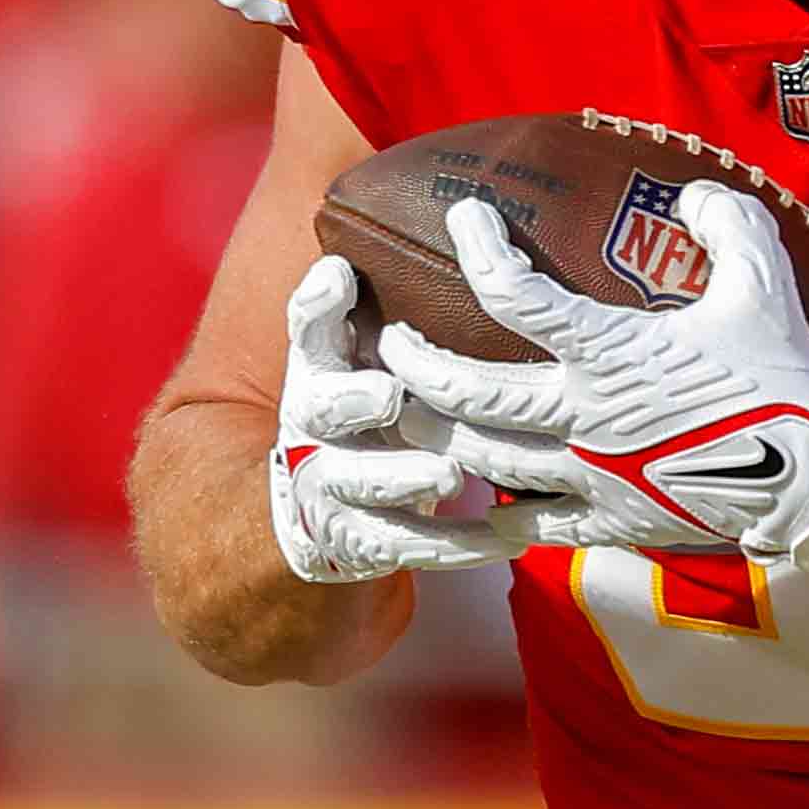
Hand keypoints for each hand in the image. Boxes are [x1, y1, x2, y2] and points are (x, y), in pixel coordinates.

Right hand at [269, 252, 507, 582]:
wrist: (320, 498)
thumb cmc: (359, 403)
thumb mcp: (351, 353)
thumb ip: (357, 310)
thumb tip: (357, 262)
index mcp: (317, 372)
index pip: (306, 332)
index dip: (317, 307)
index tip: (341, 278)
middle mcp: (312, 429)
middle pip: (321, 412)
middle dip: (354, 402)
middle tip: (391, 395)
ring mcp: (329, 487)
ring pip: (360, 486)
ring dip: (405, 478)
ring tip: (451, 476)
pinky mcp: (359, 540)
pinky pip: (405, 545)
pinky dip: (455, 545)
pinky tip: (503, 538)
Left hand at [376, 188, 808, 576]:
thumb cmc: (789, 377)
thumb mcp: (765, 283)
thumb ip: (726, 225)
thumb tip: (692, 192)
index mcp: (615, 350)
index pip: (517, 295)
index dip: (480, 249)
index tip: (464, 218)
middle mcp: (587, 414)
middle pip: (468, 390)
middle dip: (414, 362)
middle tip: (393, 340)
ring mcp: (590, 474)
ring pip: (480, 458)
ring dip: (435, 432)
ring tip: (414, 411)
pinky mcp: (605, 521)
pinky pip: (523, 526)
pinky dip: (484, 513)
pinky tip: (461, 501)